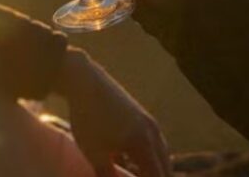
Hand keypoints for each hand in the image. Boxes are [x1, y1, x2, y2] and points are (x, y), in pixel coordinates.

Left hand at [56, 47, 170, 175]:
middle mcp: (152, 131)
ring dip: (154, 165)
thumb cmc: (88, 119)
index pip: (157, 175)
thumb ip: (107, 175)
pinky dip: (149, 153)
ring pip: (159, 151)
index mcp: (143, 144)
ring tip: (142, 173)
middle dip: (158, 176)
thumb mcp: (95, 152)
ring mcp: (148, 120)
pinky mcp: (140, 113)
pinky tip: (134, 159)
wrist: (84, 81)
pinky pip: (153, 140)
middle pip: (164, 164)